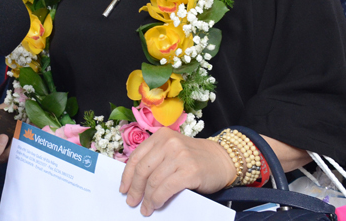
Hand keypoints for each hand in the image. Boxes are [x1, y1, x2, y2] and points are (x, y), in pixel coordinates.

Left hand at [120, 128, 235, 216]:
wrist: (222, 159)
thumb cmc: (194, 158)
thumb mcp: (172, 151)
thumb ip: (155, 159)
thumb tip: (134, 182)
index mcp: (160, 136)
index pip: (136, 157)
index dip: (127, 175)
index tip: (123, 189)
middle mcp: (169, 142)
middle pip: (143, 170)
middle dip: (135, 189)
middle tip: (132, 202)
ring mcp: (180, 155)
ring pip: (153, 181)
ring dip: (147, 199)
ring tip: (145, 209)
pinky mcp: (190, 170)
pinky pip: (166, 188)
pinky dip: (158, 199)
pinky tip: (156, 205)